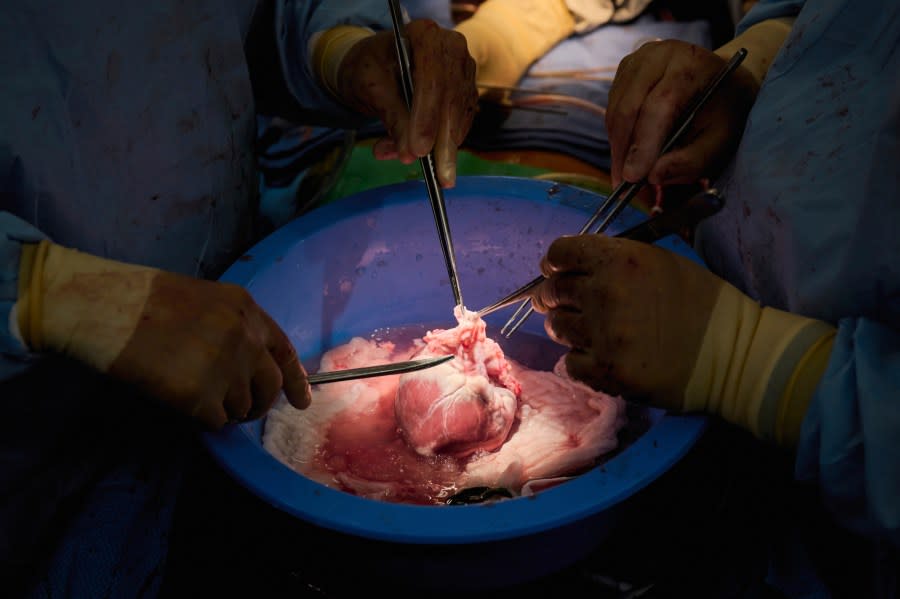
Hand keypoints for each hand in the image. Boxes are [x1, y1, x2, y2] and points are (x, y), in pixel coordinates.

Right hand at [107, 273, 310, 428]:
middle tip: (247, 412)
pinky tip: (185, 404)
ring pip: (243, 406)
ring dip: (227, 410)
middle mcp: (246, 339)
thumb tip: (248, 363)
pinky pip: (217, 421)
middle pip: (271, 386)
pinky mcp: (202, 397)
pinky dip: (205, 420)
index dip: (295, 380)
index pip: (283, 352)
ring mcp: (227, 369)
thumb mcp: (204, 299)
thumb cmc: (144, 299)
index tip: (302, 400)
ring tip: (200, 396)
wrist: (106, 307)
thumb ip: (234, 327)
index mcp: (247, 310)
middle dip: (262, 404)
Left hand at [335, 19, 477, 186]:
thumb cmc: (369, 68)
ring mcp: (463, 71)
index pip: (433, 79)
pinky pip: (461, 123)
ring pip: (460, 115)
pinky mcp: (465, 92)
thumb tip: (408, 154)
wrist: (377, 64)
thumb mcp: (370, 88)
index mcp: (425, 35)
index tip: (419, 150)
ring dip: (443, 148)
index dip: (427, 117)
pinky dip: (445, 145)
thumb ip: (391, 117)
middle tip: (438, 177)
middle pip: (452, 99)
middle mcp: (451, 49)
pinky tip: (427, 157)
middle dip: (442, 142)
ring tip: (419, 167)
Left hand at [530, 234, 835, 448]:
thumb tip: (566, 270)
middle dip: (556, 297)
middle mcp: (605, 293)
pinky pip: (569, 364)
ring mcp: (603, 335)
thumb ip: (612, 260)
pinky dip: (581, 361)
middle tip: (572, 305)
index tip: (558, 272)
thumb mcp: (660, 261)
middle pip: (551, 292)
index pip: (559, 254)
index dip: (555, 264)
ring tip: (596, 332)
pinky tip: (603, 357)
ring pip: (556, 327)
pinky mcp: (606, 371)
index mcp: (619, 260)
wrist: (734, 353)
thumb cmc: (702, 303)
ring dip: (569, 329)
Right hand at [606, 40, 757, 187]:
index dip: (643, 144)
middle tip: (623, 184)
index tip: (633, 177)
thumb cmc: (723, 112)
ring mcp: (637, 59)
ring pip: (615, 110)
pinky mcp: (624, 71)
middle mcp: (659, 54)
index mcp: (691, 64)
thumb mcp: (720, 141)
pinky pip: (611, 109)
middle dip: (624, 151)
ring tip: (627, 173)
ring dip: (618, 146)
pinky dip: (617, 135)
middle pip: (629, 107)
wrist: (721, 80)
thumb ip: (691, 161)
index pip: (658, 105)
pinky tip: (630, 151)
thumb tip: (653, 176)